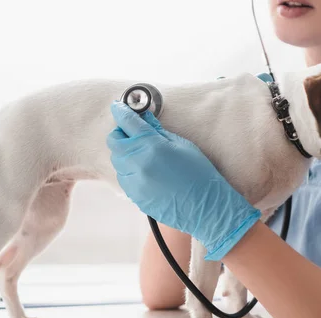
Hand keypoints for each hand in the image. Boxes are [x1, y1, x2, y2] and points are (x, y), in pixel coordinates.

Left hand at [106, 101, 260, 260]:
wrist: (205, 208)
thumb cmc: (200, 174)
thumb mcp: (182, 145)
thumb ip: (158, 131)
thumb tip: (144, 119)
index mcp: (151, 146)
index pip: (127, 122)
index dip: (121, 111)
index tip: (118, 106)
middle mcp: (138, 164)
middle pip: (114, 141)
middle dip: (121, 133)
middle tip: (133, 132)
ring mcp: (134, 182)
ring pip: (116, 160)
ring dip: (125, 153)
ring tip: (143, 154)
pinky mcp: (134, 196)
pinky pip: (123, 178)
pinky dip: (129, 170)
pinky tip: (146, 171)